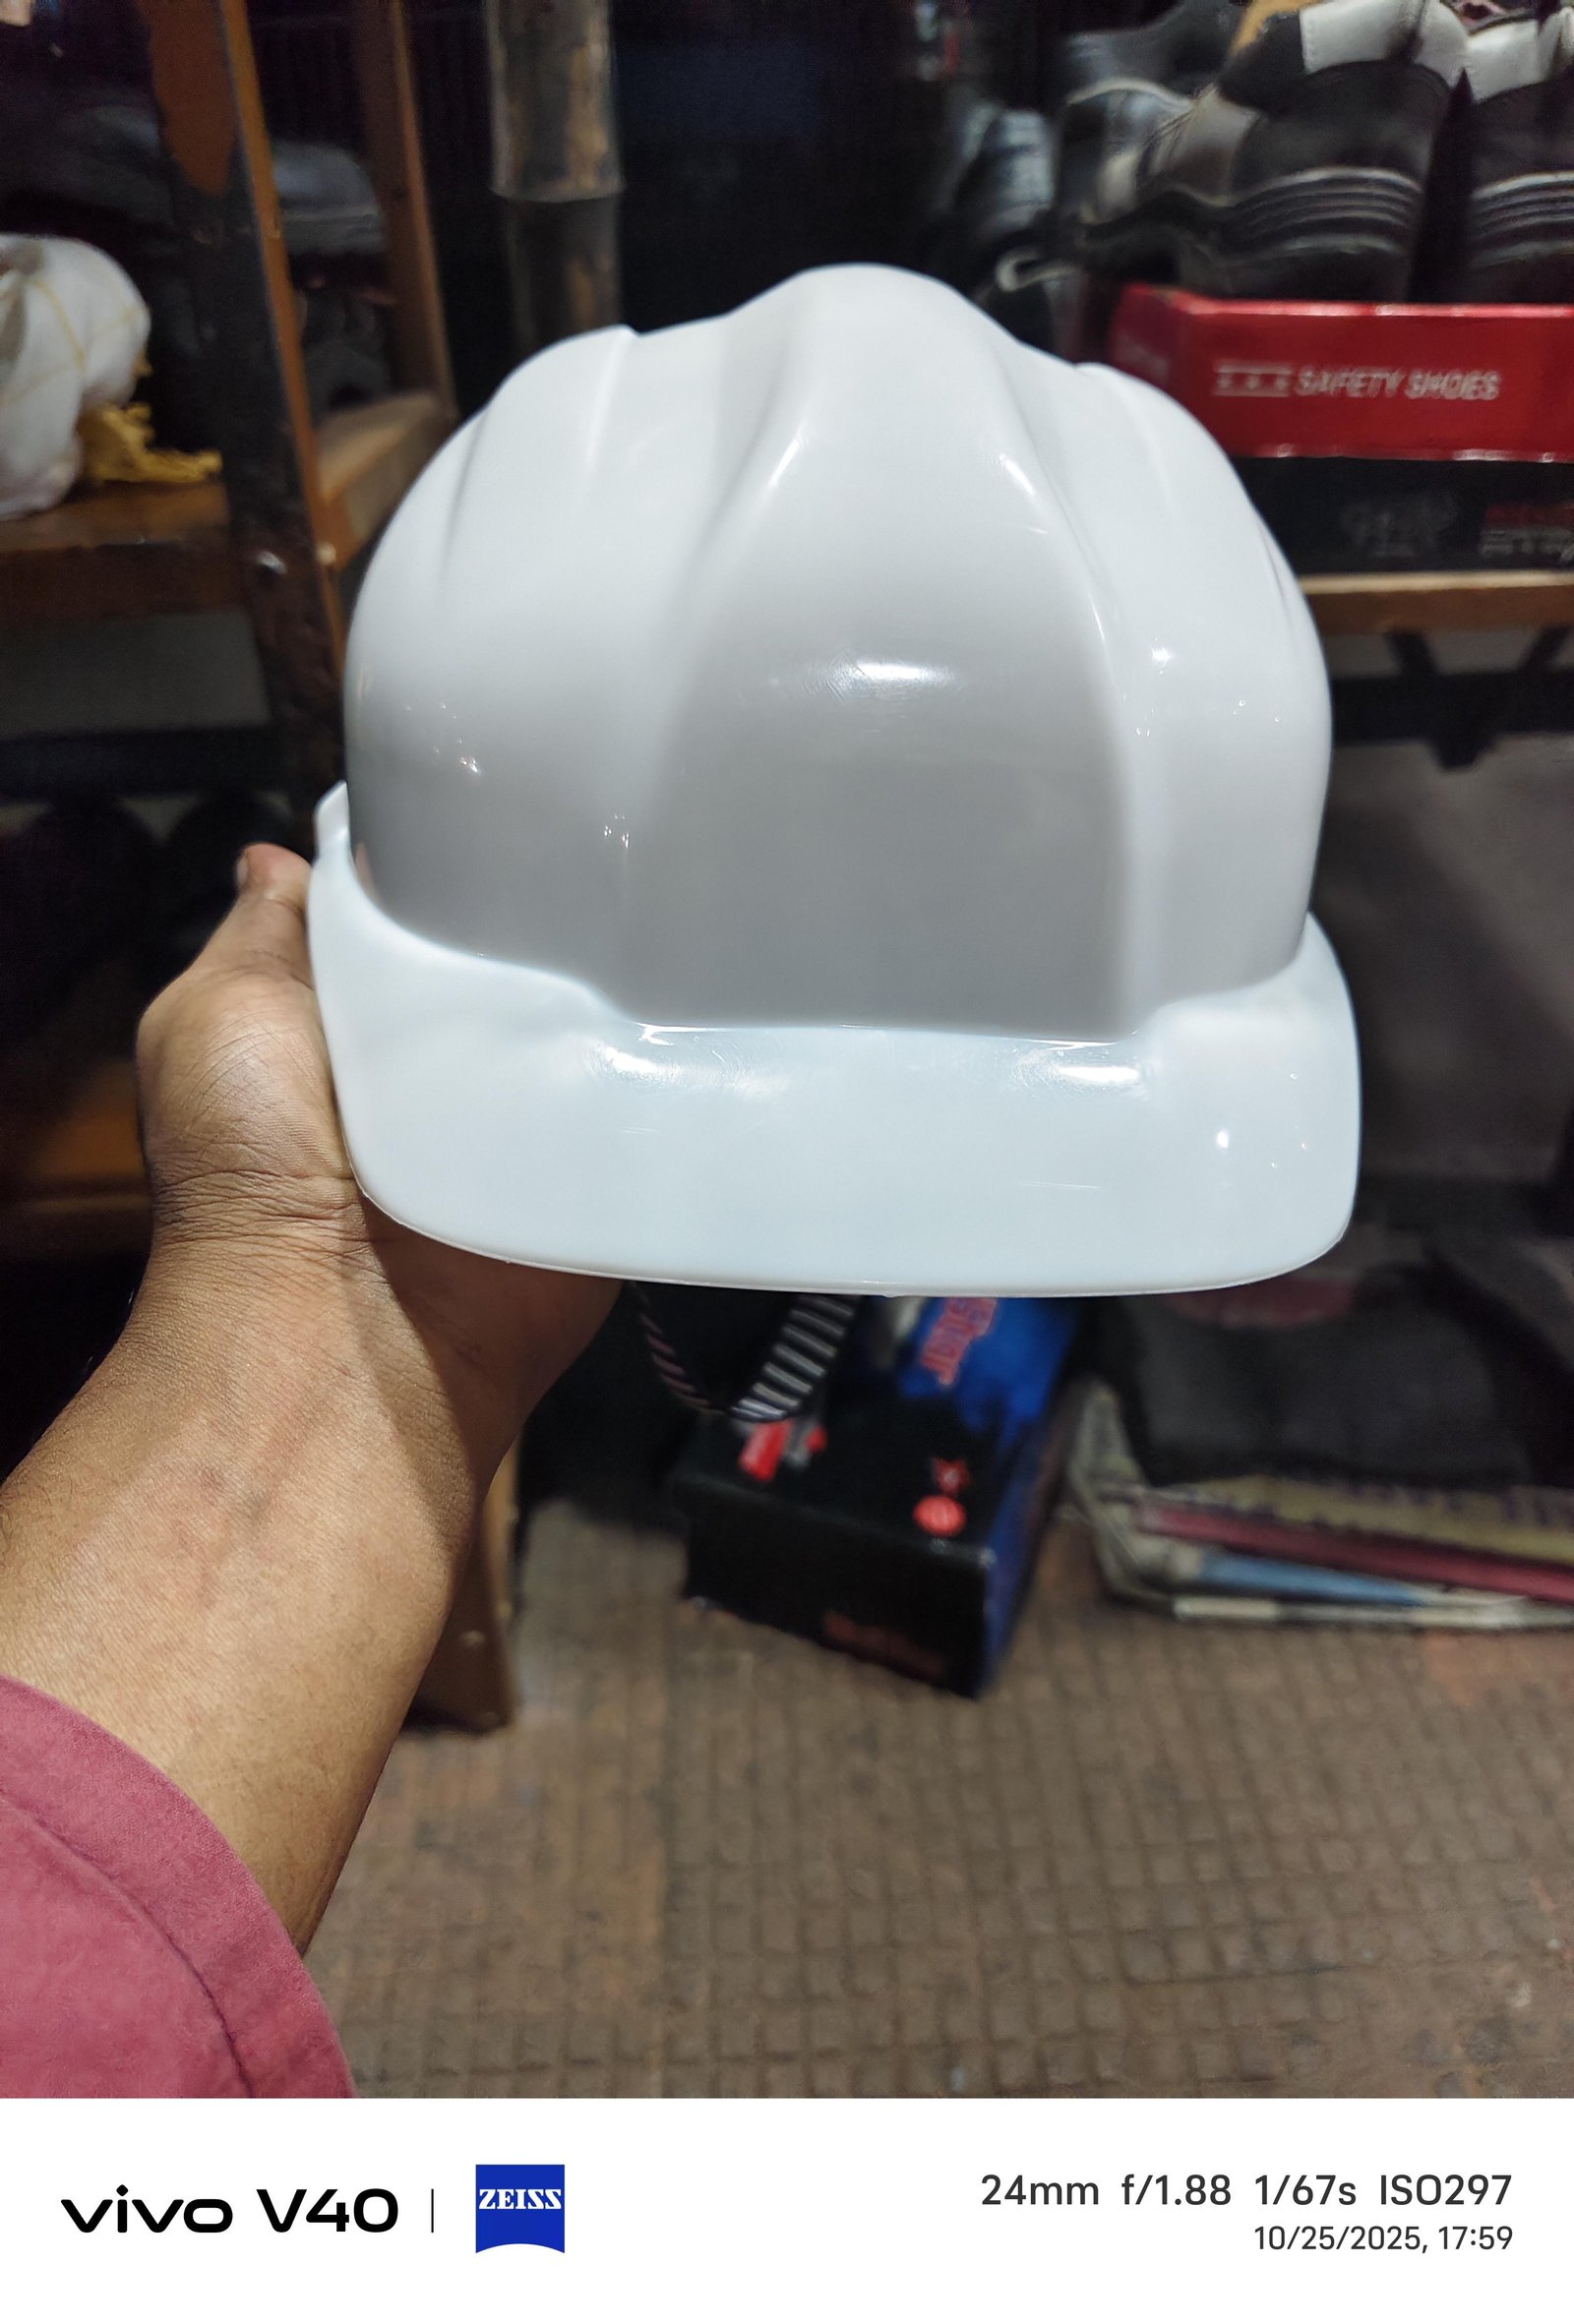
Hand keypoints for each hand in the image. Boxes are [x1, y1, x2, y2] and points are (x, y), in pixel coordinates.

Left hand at [135, 843, 616, 1486]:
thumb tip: (283, 858)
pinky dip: (666, 1063)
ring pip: (590, 1018)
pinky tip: (697, 1001)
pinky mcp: (594, 1175)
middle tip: (607, 839)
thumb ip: (261, 936)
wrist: (338, 1325)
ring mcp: (527, 1122)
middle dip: (546, 905)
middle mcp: (445, 1064)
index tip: (508, 792)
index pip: (420, 907)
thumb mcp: (217, 1017)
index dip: (450, 852)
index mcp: (357, 1017)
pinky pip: (645, 1104)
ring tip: (668, 901)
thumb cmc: (249, 1165)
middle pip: (514, 953)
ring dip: (616, 979)